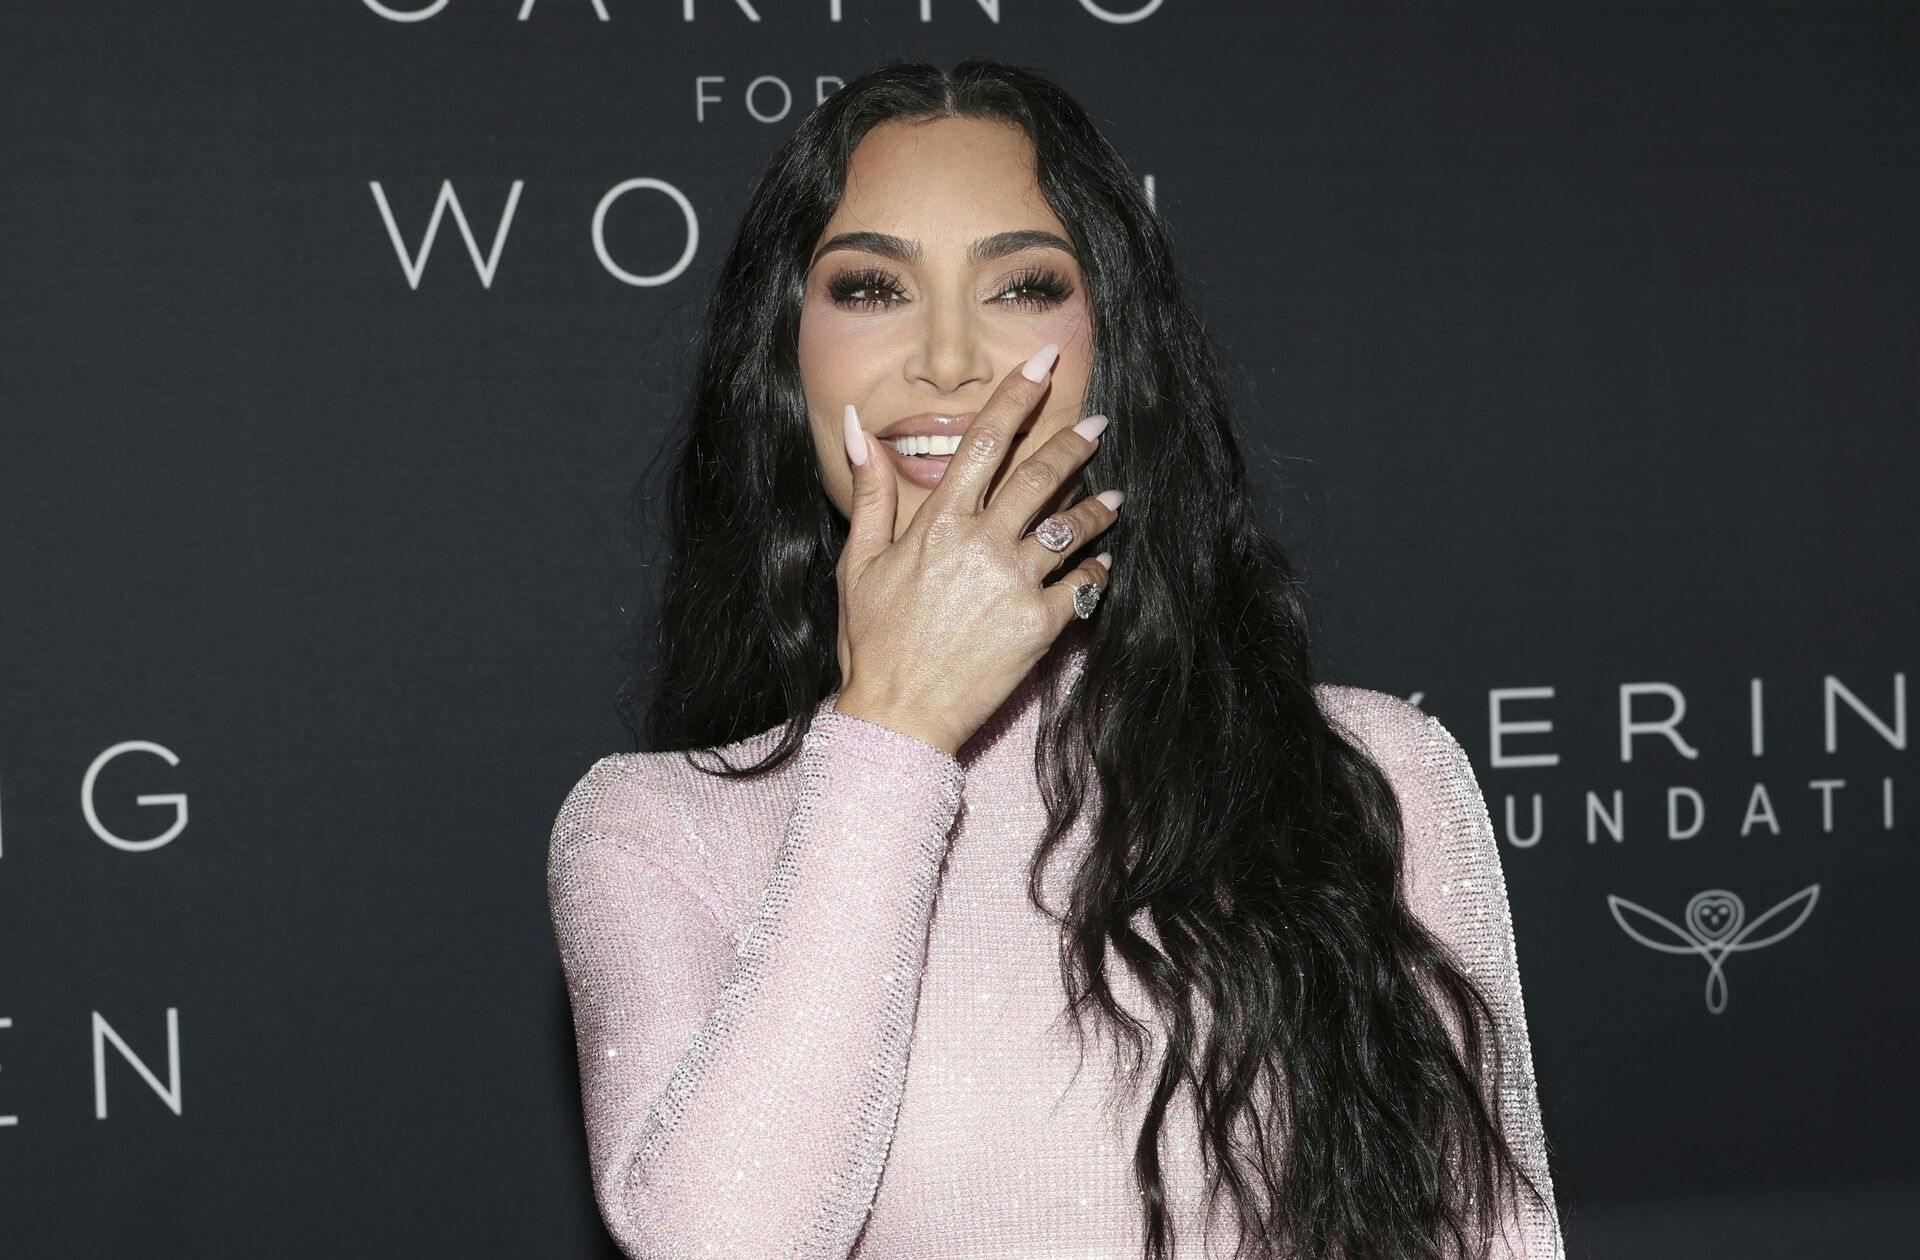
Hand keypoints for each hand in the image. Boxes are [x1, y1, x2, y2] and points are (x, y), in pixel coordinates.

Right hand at [831, 343, 1118, 755]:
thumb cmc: (873, 640)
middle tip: (1098, 423)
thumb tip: (861, 425)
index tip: (1045, 360)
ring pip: (1072, 527)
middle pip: (1042, 476)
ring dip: (1099, 506)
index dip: (1018, 394)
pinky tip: (1103, 562)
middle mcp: (982, 545)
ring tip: (1114, 496)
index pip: (985, 441)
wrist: (898, 716)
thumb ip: (870, 490)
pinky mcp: (1041, 626)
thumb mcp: (857, 561)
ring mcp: (1015, 585)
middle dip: (1075, 442)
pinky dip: (1098, 569)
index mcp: (938, 523)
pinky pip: (1085, 585)